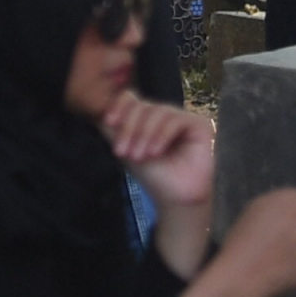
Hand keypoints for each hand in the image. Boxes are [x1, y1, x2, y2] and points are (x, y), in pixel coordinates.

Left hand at [99, 95, 216, 213]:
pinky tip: (155, 152)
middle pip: (142, 105)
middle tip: (124, 152)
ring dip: (144, 134)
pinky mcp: (199, 124)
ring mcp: (182, 118)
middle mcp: (164, 114)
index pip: (131, 98)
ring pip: (157, 111)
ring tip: (139, 156)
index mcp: (147, 117)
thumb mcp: (127, 148)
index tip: (108, 121)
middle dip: (129, 128)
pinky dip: (161, 135)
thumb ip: (113, 128)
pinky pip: (175, 120)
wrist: (176, 198)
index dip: (118, 106)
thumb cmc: (153, 175)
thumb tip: (97, 108)